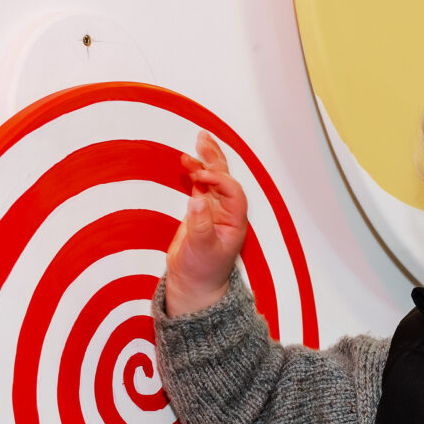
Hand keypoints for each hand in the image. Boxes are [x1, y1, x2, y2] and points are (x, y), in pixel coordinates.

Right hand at [164, 131, 249, 315]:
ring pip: (213, 179)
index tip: (199, 177)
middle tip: (203, 139)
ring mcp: (214, 210)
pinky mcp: (201, 212)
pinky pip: (200, 187)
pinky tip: (188, 162)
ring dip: (205, 162)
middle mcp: (227, 212)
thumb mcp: (201, 250)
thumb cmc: (202, 271)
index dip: (218, 181)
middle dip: (215, 159)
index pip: (232, 192)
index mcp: (235, 221)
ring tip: (197, 142)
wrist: (193, 284)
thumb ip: (200, 225)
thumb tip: (198, 199)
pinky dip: (195, 173)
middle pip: (225, 179)